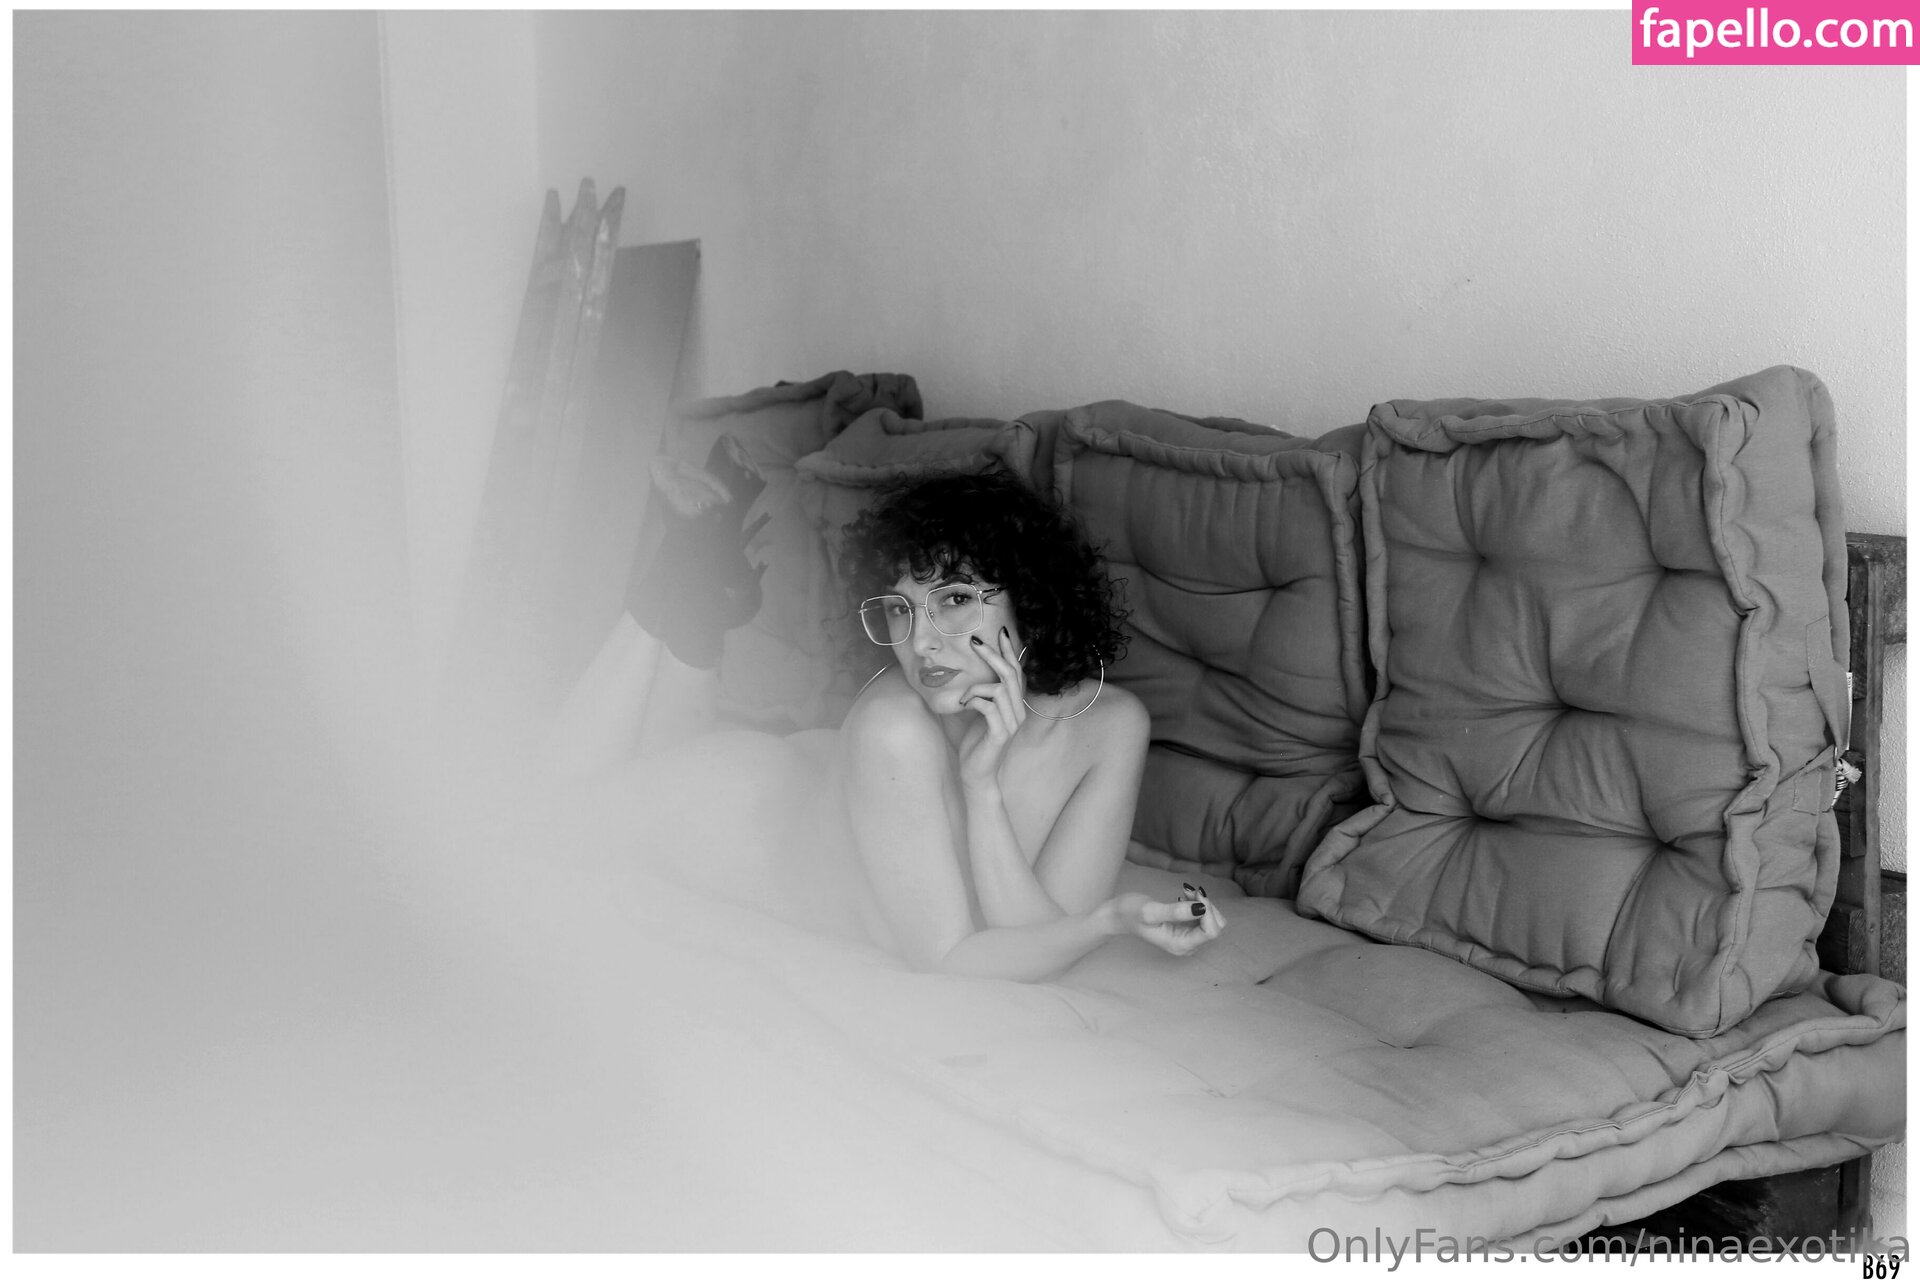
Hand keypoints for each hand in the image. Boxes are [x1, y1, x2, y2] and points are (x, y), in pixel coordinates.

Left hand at [956, 626, 1026, 792]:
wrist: (976, 776)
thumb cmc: (974, 744)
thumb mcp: (978, 714)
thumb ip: (981, 695)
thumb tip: (969, 672)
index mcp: (1015, 706)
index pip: (1017, 672)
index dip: (1010, 651)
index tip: (1001, 632)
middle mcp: (1018, 712)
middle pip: (1010, 674)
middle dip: (992, 655)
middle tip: (974, 642)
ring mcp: (1011, 724)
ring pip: (998, 688)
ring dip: (975, 687)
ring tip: (962, 698)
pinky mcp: (1000, 734)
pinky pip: (988, 706)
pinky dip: (973, 700)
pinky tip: (962, 706)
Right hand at [1102, 890, 1224, 956]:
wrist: (1119, 916)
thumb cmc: (1131, 914)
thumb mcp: (1150, 911)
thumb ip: (1176, 912)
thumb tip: (1201, 907)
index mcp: (1180, 945)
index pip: (1211, 932)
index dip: (1208, 911)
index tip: (1195, 894)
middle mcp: (1187, 945)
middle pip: (1216, 927)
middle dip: (1207, 906)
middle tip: (1191, 891)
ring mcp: (1188, 938)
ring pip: (1212, 921)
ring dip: (1203, 903)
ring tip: (1186, 891)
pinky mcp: (1187, 929)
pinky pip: (1203, 916)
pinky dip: (1198, 903)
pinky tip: (1184, 895)